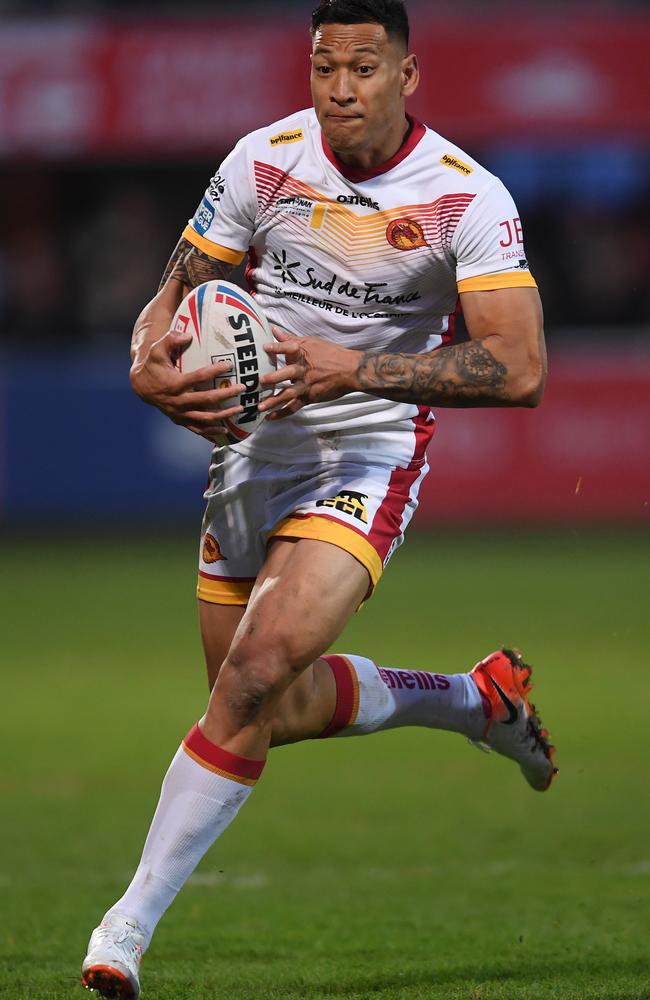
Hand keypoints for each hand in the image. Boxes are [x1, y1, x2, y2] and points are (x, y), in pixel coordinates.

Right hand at [130, 328, 244, 440]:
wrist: (141, 386)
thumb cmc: (153, 365)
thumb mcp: (156, 350)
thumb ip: (170, 339)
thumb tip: (188, 336)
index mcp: (173, 384)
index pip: (197, 377)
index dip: (214, 371)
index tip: (229, 364)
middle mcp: (178, 401)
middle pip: (206, 400)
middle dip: (226, 394)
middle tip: (242, 387)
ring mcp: (180, 414)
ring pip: (205, 418)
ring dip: (224, 415)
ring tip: (240, 408)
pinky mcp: (181, 421)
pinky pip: (198, 429)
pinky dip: (212, 432)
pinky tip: (226, 430)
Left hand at [259, 328, 359, 419]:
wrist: (351, 371)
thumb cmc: (331, 354)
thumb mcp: (311, 342)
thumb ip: (290, 339)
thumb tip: (274, 330)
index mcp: (303, 353)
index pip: (289, 348)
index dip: (278, 348)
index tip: (265, 347)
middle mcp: (304, 369)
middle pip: (288, 373)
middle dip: (274, 377)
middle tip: (261, 380)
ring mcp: (306, 385)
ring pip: (289, 394)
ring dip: (274, 400)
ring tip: (260, 406)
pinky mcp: (309, 397)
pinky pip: (294, 407)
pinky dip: (282, 413)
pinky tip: (269, 417)